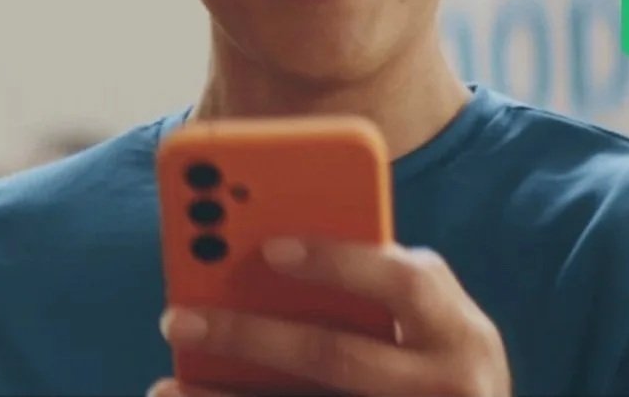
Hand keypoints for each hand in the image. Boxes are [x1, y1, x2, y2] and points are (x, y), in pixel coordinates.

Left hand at [149, 238, 509, 396]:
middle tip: (179, 317)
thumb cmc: (440, 367)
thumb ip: (383, 288)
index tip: (267, 247)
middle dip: (251, 335)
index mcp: (461, 332)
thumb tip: (275, 246)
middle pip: (338, 357)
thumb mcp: (437, 326)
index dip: (338, 261)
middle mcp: (447, 385)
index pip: (403, 284)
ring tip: (168, 387)